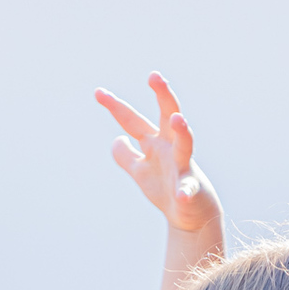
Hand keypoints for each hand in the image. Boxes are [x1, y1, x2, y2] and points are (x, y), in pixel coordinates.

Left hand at [95, 74, 221, 234]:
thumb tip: (117, 139)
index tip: (98, 92)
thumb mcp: (140, 171)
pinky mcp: (191, 189)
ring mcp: (182, 166)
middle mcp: (170, 147)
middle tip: (154, 76)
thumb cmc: (165, 188)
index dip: (116, 107)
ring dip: (182, 131)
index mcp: (154, 142)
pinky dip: (185, 191)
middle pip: (167, 116)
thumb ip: (126, 155)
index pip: (132, 120)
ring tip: (178, 119)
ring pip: (185, 143)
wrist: (190, 213)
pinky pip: (188, 188)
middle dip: (162, 95)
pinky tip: (181, 194)